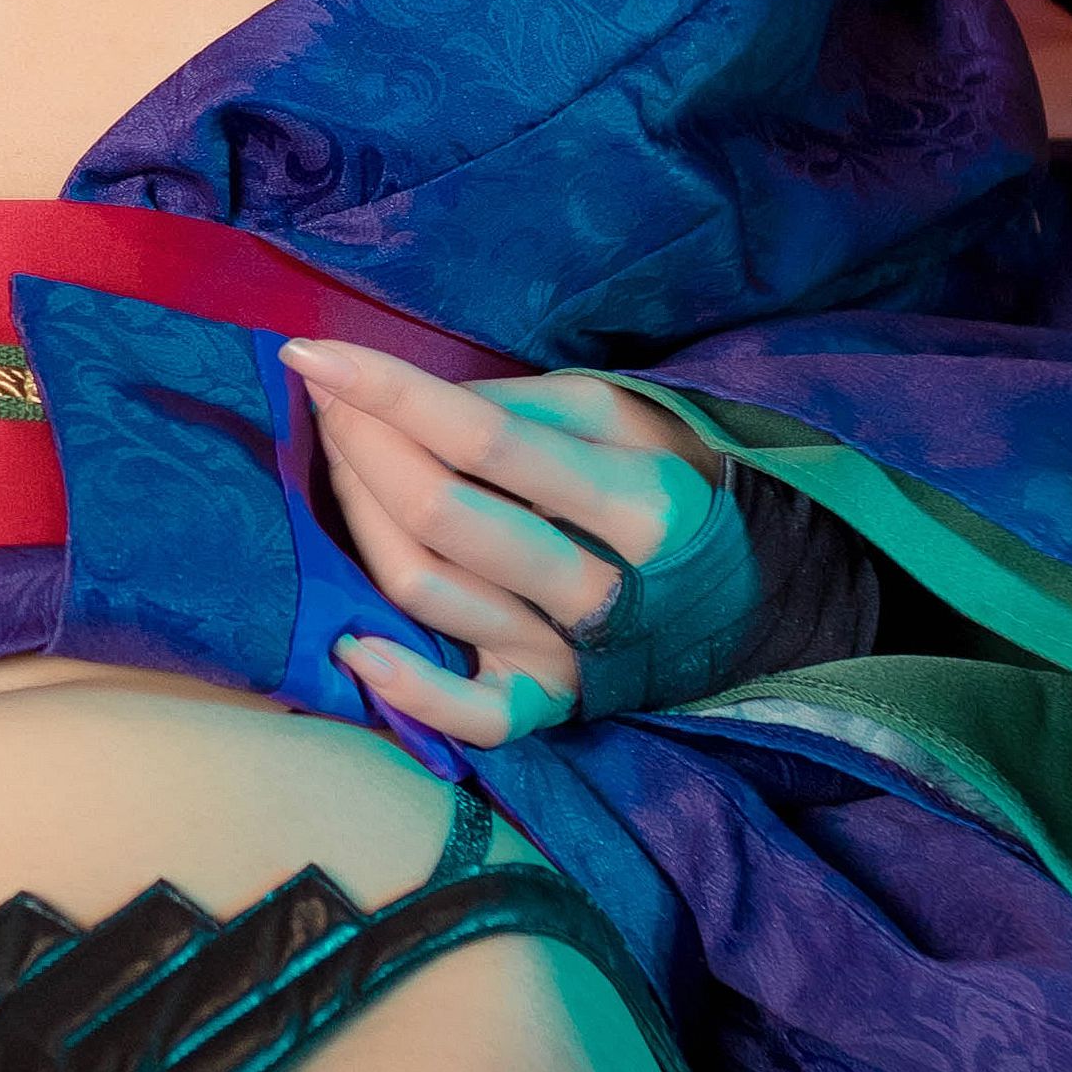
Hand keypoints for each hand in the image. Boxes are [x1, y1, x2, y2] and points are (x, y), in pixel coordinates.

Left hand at [283, 344, 723, 752]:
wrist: (757, 586)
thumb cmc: (676, 474)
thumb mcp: (628, 411)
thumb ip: (528, 405)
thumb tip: (424, 402)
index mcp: (633, 499)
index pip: (484, 438)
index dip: (389, 393)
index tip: (314, 353)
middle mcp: (601, 587)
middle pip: (442, 516)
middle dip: (363, 445)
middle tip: (326, 394)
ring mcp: (572, 655)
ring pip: (429, 591)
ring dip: (360, 519)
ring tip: (339, 458)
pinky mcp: (552, 703)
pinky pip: (474, 717)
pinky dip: (409, 690)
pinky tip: (352, 647)